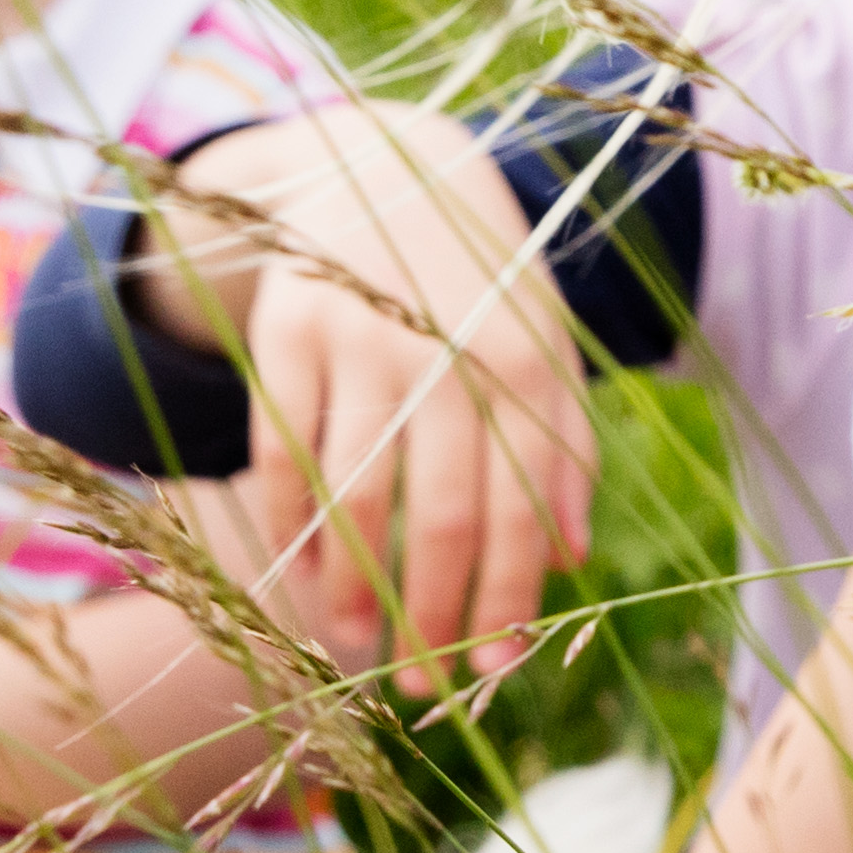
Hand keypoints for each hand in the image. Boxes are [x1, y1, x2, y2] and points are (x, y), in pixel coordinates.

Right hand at [168, 104, 599, 677]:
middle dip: (430, 620)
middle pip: (442, 521)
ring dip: (350, 590)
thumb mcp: (543, 345)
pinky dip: (290, 531)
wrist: (385, 165)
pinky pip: (281, 459)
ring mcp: (362, 344)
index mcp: (526, 366)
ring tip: (350, 644)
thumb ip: (563, 447)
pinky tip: (300, 576)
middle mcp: (448, 357)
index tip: (491, 669)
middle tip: (419, 687)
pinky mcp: (286, 335)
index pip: (521, 512)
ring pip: (354, 500)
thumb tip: (571, 563)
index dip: (507, 601)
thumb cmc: (479, 283)